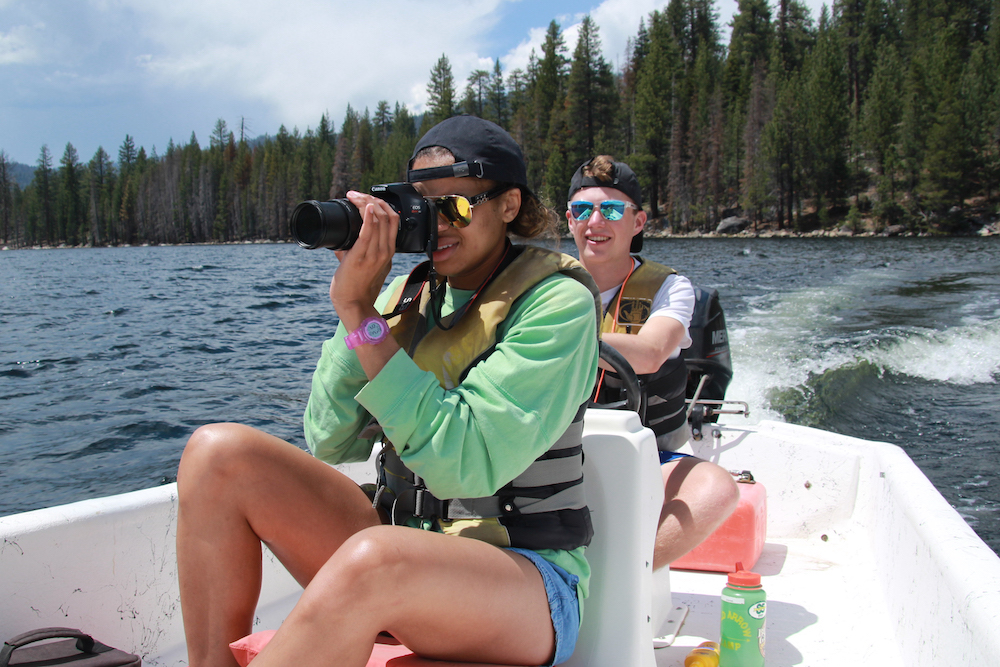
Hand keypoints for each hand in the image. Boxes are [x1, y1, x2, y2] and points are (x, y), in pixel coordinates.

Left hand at [329, 191, 397, 321]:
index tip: (367, 199)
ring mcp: (375, 253)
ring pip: (379, 219)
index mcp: (388, 250)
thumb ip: (358, 249)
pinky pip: (368, 231)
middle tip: (357, 195)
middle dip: (372, 199)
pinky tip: (364, 207)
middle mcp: (386, 250)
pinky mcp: (361, 256)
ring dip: (366, 203)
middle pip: (388, 215)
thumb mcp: (366, 264)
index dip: (382, 204)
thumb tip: (343, 237)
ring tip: (355, 197)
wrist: (353, 303)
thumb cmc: (357, 286)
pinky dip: (368, 216)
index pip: (394, 219)